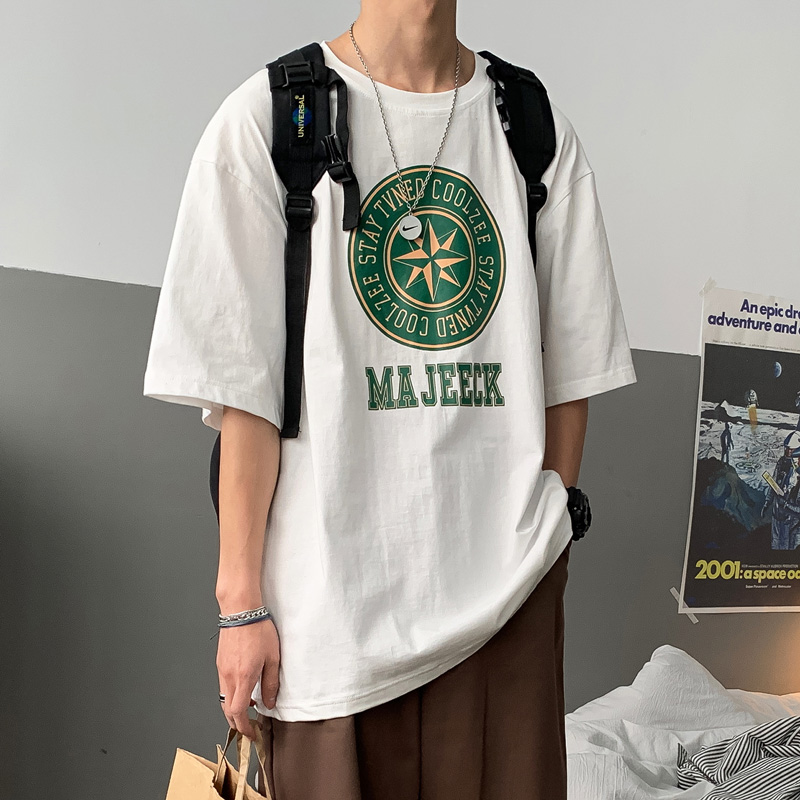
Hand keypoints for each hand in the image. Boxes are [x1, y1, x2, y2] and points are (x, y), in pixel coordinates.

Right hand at [217, 617, 280, 739]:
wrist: (240, 611)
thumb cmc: (258, 630)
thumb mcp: (273, 657)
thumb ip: (271, 683)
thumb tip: (269, 702)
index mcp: (243, 678)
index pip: (238, 713)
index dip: (244, 727)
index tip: (252, 733)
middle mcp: (228, 677)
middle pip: (227, 710)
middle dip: (237, 722)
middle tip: (249, 726)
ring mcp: (222, 670)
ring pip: (224, 698)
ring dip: (234, 708)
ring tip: (250, 706)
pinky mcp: (220, 662)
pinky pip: (223, 685)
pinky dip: (231, 694)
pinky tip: (243, 687)